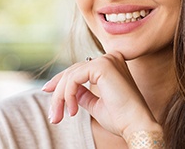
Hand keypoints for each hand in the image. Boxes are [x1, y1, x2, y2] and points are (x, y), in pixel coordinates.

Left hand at [42, 52, 161, 139]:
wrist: (136, 125)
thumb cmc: (120, 118)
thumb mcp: (96, 104)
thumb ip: (84, 94)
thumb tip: (70, 92)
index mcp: (111, 65)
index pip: (81, 68)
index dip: (62, 80)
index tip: (48, 92)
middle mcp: (110, 58)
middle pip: (74, 70)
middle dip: (58, 91)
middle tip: (53, 114)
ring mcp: (107, 60)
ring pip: (71, 74)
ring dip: (60, 97)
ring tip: (59, 116)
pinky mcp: (103, 66)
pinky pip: (75, 78)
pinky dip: (68, 94)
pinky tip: (73, 110)